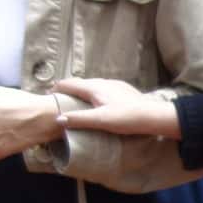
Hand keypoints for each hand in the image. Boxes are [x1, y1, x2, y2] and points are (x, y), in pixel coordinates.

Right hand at [52, 77, 180, 139]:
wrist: (154, 116)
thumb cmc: (127, 118)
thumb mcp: (100, 120)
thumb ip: (79, 119)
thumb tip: (58, 118)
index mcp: (93, 87)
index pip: (68, 84)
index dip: (56, 89)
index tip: (48, 96)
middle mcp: (102, 82)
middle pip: (79, 83)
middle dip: (68, 89)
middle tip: (60, 98)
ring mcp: (114, 84)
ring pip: (92, 85)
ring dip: (82, 91)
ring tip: (77, 100)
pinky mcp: (124, 89)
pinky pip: (103, 88)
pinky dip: (95, 93)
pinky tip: (99, 102)